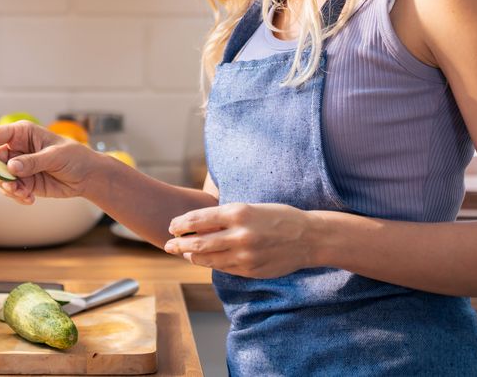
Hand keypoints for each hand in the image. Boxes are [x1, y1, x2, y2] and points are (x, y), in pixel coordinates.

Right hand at [0, 121, 100, 203]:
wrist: (87, 176)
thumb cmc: (74, 156)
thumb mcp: (55, 156)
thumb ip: (32, 162)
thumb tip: (11, 167)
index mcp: (22, 133)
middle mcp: (16, 148)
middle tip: (14, 186)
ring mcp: (18, 166)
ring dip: (8, 189)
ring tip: (25, 194)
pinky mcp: (23, 181)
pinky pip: (9, 190)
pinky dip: (16, 196)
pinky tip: (31, 199)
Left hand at [163, 203, 316, 277]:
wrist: (308, 237)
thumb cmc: (278, 217)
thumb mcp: (251, 207)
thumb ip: (225, 216)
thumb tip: (198, 223)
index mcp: (238, 213)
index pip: (198, 219)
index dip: (180, 224)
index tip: (171, 226)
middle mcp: (239, 235)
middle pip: (198, 244)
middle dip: (179, 244)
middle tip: (168, 245)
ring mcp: (245, 255)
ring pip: (208, 259)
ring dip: (192, 257)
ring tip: (183, 253)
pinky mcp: (250, 270)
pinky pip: (223, 268)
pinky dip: (211, 264)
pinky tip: (205, 260)